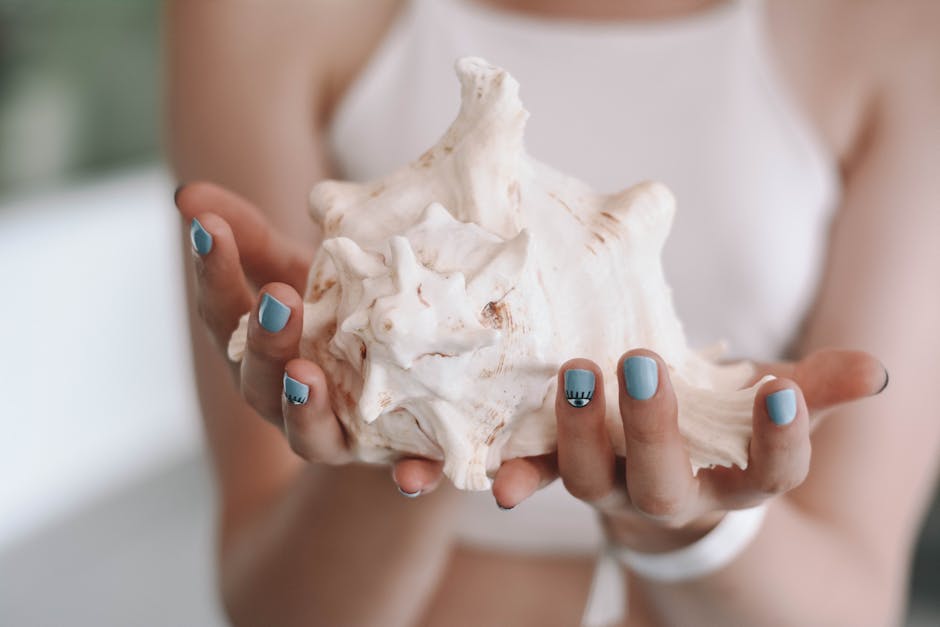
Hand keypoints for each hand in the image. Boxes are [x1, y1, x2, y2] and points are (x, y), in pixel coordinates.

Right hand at [175, 182, 445, 486]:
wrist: (404, 369)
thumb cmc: (338, 310)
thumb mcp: (300, 269)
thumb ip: (251, 236)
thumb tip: (188, 195)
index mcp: (257, 350)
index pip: (223, 313)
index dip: (213, 274)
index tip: (208, 228)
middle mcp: (285, 398)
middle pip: (259, 382)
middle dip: (263, 343)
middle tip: (278, 300)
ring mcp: (336, 433)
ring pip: (310, 436)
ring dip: (305, 409)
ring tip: (306, 375)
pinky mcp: (392, 456)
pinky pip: (398, 472)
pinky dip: (406, 476)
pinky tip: (412, 477)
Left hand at [490, 348, 887, 551]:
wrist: (666, 466)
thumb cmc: (723, 426)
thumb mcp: (771, 406)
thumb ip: (817, 389)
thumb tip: (875, 371)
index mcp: (733, 480)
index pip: (769, 476)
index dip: (779, 443)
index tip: (781, 394)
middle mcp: (670, 494)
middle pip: (666, 484)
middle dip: (654, 430)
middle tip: (644, 362)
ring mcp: (612, 485)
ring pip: (592, 481)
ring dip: (579, 433)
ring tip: (577, 371)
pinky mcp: (565, 468)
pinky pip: (536, 478)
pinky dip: (516, 475)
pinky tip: (497, 481)